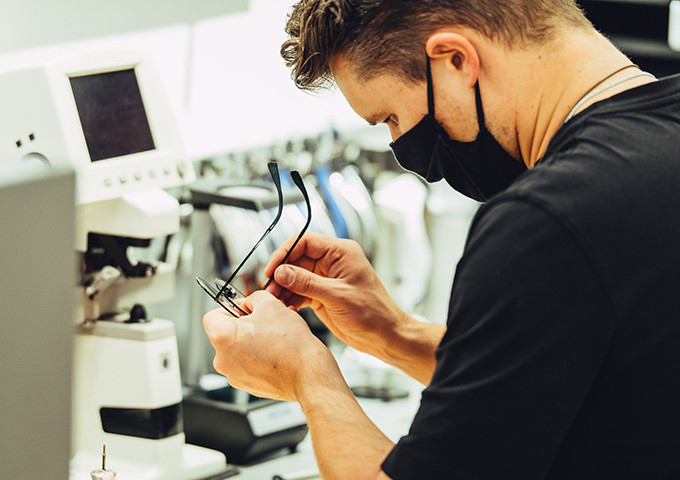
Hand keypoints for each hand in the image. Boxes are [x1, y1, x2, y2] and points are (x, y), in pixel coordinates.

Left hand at [203, 290, 334, 400]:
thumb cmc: (292, 346)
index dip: (230, 307)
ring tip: (275, 336)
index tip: (244, 308)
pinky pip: (249, 364)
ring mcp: (234, 375)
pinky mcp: (248, 385)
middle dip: (246, 324)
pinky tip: (277, 351)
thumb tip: (250, 303)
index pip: (212, 315)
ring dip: (254, 339)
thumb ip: (253, 298)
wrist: (309, 375)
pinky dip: (260, 356)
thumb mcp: (271, 304)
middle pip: (227, 333)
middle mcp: (222, 360)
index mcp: (222, 337)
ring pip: (239, 349)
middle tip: (266, 320)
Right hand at [264, 232, 407, 358]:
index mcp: (341, 253)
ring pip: (295, 277)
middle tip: (269, 289)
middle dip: (281, 274)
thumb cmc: (374, 313)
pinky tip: (286, 307)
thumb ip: (307, 283)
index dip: (285, 252)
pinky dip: (291, 299)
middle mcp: (333, 263)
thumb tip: (282, 272)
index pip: (305, 242)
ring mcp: (327, 279)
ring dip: (283, 288)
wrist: (384, 336)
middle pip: (297, 260)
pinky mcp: (322, 295)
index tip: (272, 268)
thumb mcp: (337, 296)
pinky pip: (300, 291)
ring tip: (274, 301)